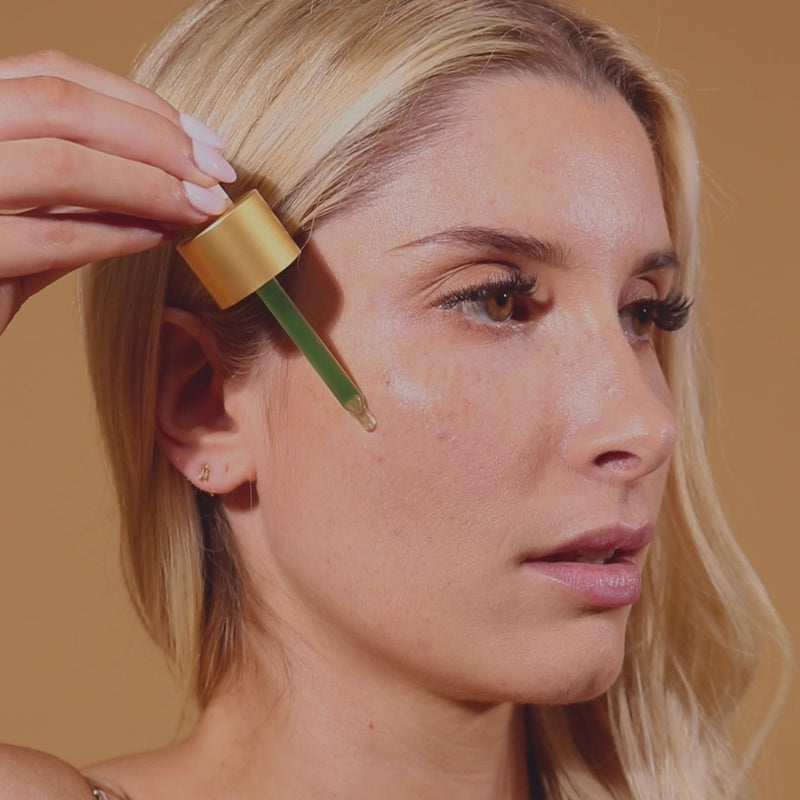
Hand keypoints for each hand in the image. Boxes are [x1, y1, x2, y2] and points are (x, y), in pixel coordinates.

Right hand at [0, 50, 236, 333]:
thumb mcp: (22, 209)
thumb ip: (76, 188)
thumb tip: (166, 177)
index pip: (54, 75)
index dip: (139, 104)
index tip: (203, 139)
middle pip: (63, 107)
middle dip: (158, 141)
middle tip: (217, 176)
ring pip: (62, 164)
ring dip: (150, 187)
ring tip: (200, 208)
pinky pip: (53, 237)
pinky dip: (118, 235)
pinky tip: (160, 238)